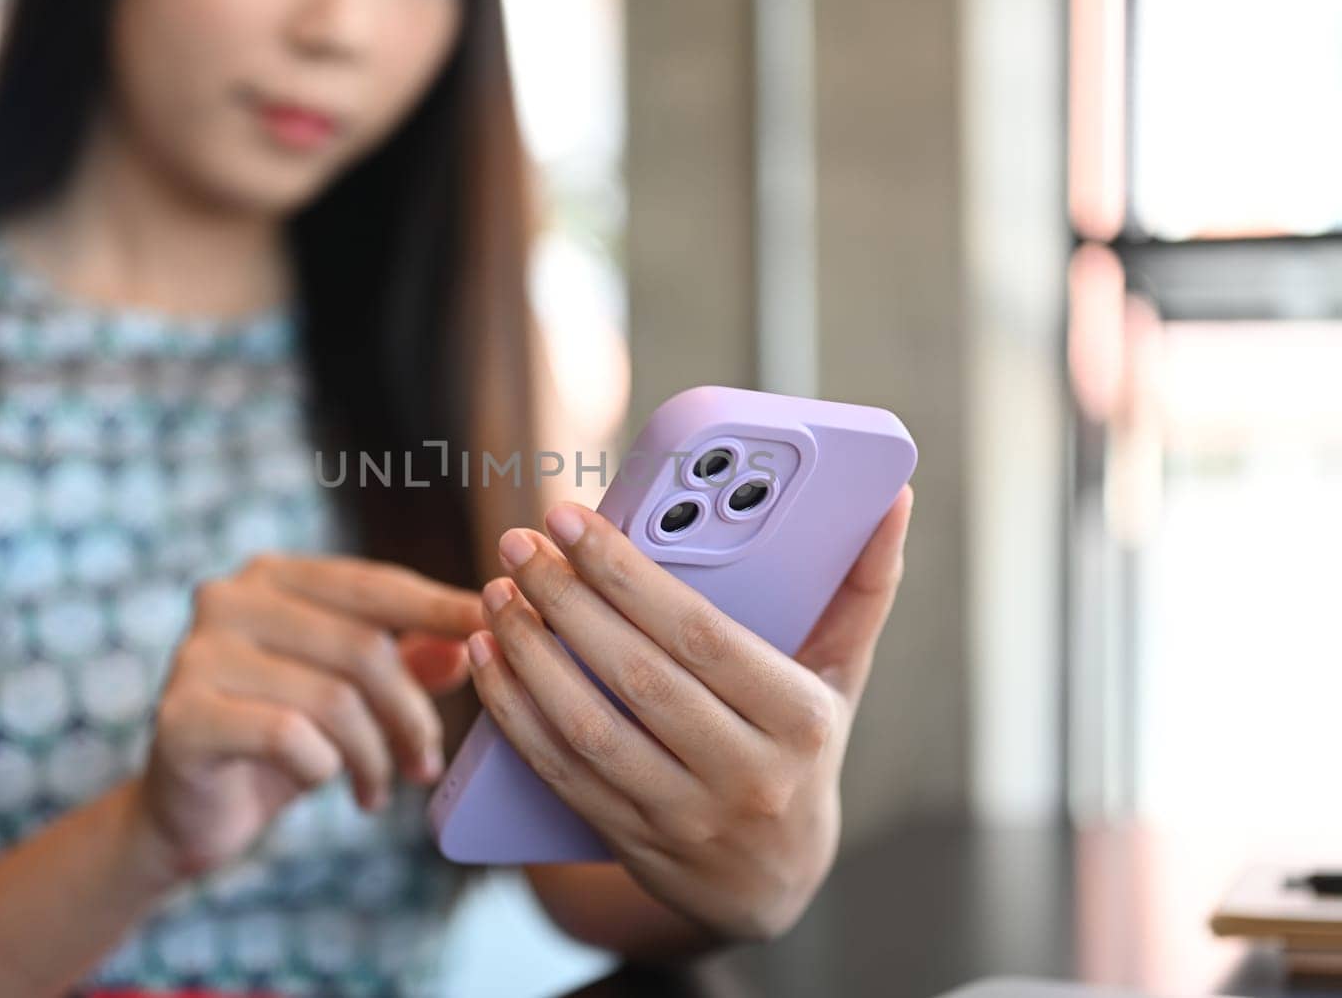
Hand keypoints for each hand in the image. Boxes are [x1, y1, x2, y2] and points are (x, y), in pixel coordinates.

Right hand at [134, 554, 485, 878]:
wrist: (189, 812)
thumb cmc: (279, 740)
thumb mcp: (352, 695)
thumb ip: (408, 660)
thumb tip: (473, 643)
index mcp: (273, 576)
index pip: (374, 585)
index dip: (439, 609)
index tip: (494, 627)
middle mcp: (229, 599)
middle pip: (361, 649)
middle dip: (410, 714)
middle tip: (427, 762)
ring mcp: (196, 655)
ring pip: (334, 699)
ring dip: (374, 754)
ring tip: (379, 786)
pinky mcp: (182, 718)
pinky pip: (290, 738)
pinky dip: (323, 768)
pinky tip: (324, 783)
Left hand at [466, 486, 913, 942]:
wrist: (773, 884)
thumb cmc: (804, 751)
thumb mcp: (840, 678)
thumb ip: (861, 588)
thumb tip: (894, 499)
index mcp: (800, 720)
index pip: (701, 636)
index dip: (628, 575)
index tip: (573, 519)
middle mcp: (745, 774)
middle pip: (636, 676)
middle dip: (567, 600)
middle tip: (520, 543)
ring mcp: (684, 816)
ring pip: (588, 728)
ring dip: (530, 655)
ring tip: (498, 594)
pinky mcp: (632, 840)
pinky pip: (560, 771)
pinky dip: (515, 712)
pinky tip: (489, 658)